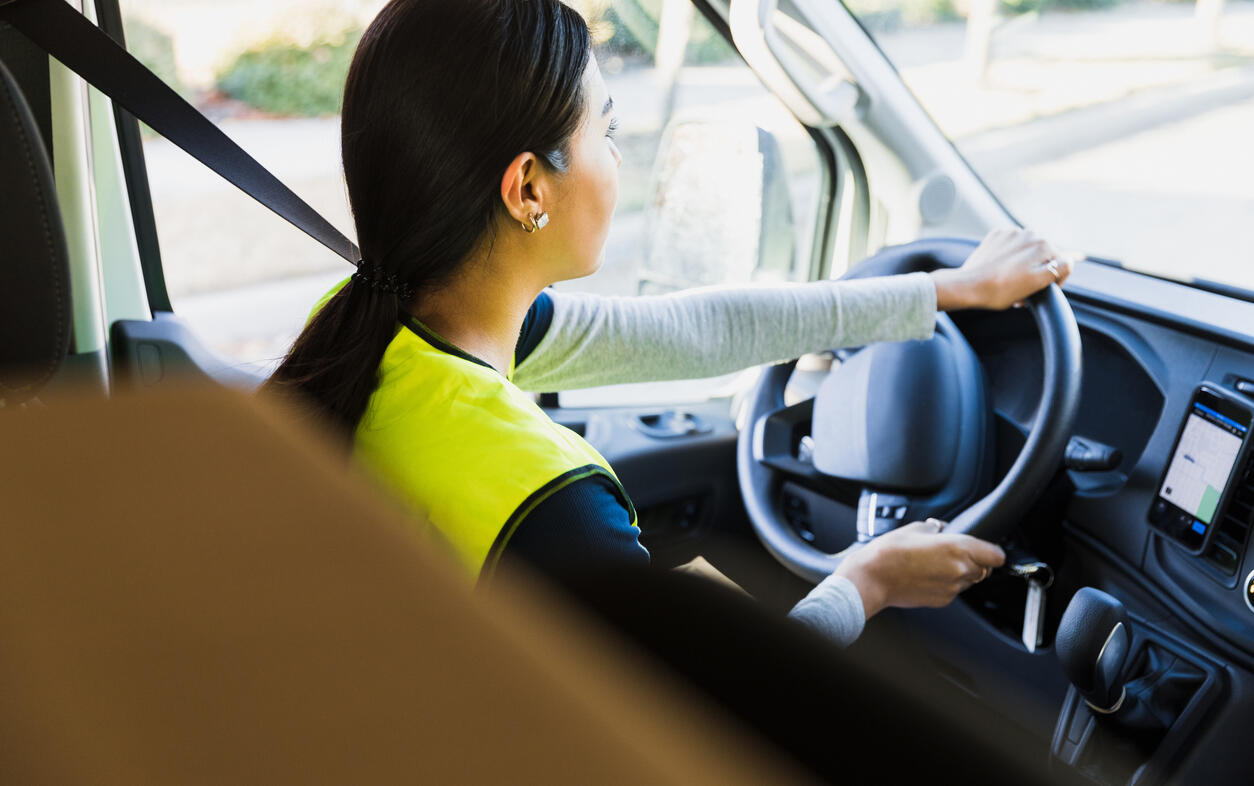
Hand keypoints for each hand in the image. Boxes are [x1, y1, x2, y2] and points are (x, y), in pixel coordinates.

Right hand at [834, 519, 1005, 619]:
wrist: (872, 577)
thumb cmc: (889, 552)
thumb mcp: (915, 528)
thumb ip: (937, 529)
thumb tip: (943, 530)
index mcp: (958, 548)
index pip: (996, 555)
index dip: (992, 551)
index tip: (986, 549)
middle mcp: (960, 570)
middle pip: (985, 569)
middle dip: (974, 561)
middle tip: (953, 554)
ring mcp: (952, 588)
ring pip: (968, 581)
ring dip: (960, 573)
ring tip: (935, 565)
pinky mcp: (942, 601)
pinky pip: (953, 591)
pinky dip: (946, 584)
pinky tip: (927, 576)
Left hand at [930, 228, 1075, 311]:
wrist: (968, 286)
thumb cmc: (1002, 290)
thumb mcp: (1038, 283)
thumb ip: (1058, 269)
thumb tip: (1068, 261)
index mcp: (1043, 245)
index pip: (1061, 264)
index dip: (1054, 282)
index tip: (1040, 292)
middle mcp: (1029, 233)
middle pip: (1042, 257)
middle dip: (1037, 272)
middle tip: (1023, 290)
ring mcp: (1011, 233)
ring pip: (1026, 251)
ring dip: (1023, 265)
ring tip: (1010, 282)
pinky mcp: (996, 236)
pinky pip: (1010, 247)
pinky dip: (1009, 257)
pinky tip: (1000, 270)